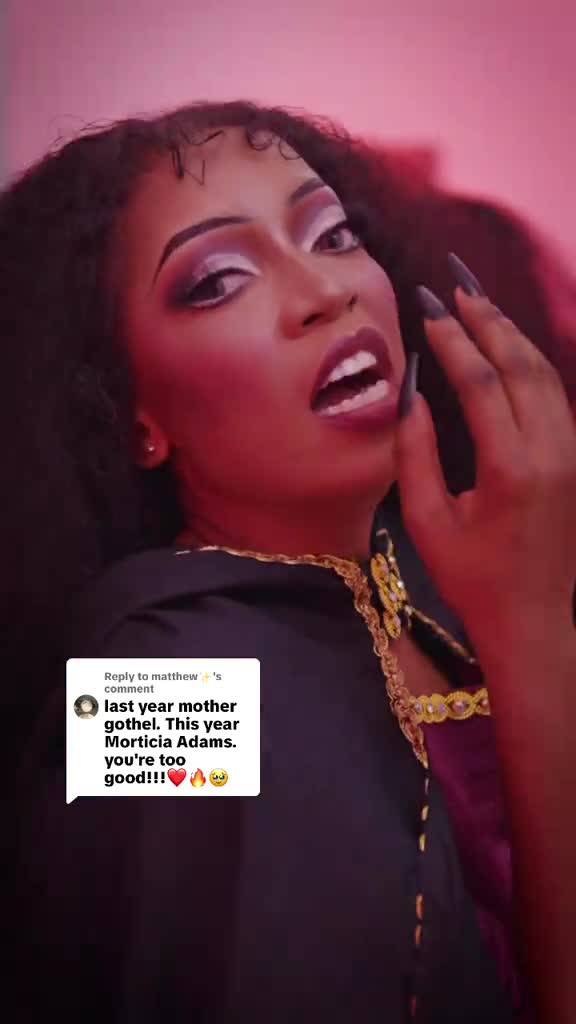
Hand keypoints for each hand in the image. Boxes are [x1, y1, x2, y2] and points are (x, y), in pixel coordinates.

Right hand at [395, 255, 575, 647]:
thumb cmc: (472, 577)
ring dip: (511, 334)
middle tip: (454, 285)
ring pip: (545, 374)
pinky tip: (507, 346)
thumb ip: (415, 451)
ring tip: (478, 303)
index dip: (451, 339)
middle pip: (520, 364)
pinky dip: (529, 361)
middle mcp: (552, 452)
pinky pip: (555, 395)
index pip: (479, 381)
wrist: (533, 619)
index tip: (427, 309)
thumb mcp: (427, 520)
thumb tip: (411, 390)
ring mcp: (572, 454)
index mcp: (511, 468)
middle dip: (486, 319)